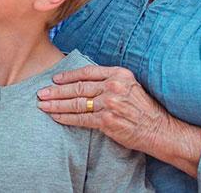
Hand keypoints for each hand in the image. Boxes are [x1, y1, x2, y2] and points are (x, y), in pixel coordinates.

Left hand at [37, 65, 173, 152]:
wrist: (159, 130)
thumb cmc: (143, 108)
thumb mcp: (130, 85)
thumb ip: (110, 80)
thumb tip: (83, 80)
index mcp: (119, 74)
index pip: (87, 72)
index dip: (68, 75)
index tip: (54, 78)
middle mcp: (113, 86)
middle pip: (78, 87)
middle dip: (56, 91)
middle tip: (41, 93)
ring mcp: (109, 104)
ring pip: (76, 103)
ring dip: (56, 104)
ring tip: (43, 105)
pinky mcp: (107, 121)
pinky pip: (81, 118)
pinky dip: (65, 117)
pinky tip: (55, 117)